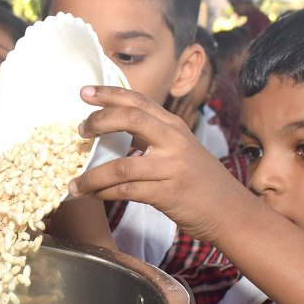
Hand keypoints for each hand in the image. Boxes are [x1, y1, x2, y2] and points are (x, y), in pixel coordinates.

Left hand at [68, 85, 239, 240]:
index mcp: (174, 127)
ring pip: (121, 166)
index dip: (109, 93)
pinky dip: (105, 194)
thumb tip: (114, 128)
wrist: (231, 211)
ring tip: (73, 184)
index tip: (84, 92)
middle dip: (98, 122)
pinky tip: (94, 196)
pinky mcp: (168, 194)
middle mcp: (174, 142)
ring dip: (92, 176)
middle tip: (79, 132)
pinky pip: (127, 191)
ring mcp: (172, 168)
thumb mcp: (182, 149)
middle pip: (130, 119)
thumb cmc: (201, 181)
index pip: (138, 100)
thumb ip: (154, 136)